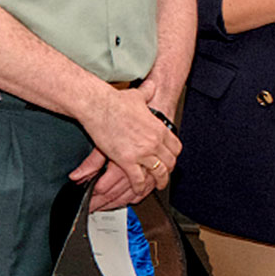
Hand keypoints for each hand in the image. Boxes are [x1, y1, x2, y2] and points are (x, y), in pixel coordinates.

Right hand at [71, 84, 179, 209]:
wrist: (98, 105)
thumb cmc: (115, 101)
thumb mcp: (138, 95)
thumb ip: (148, 93)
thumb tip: (152, 85)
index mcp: (159, 128)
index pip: (175, 147)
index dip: (173, 156)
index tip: (171, 159)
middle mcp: (154, 142)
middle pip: (169, 162)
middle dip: (168, 171)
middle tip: (165, 176)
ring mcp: (142, 152)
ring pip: (157, 172)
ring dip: (158, 181)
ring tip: (157, 186)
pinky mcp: (126, 160)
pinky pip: (138, 179)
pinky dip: (139, 186)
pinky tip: (138, 189)